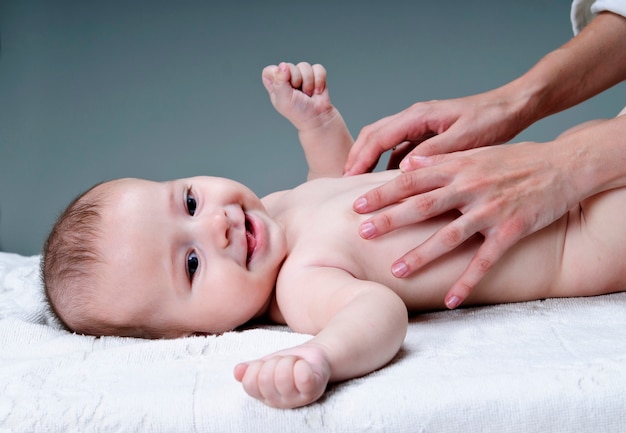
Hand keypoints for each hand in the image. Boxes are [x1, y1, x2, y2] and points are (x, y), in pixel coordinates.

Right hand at [234, 344, 330, 407]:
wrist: (314, 357)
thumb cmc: (288, 363)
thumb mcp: (266, 365)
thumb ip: (250, 369)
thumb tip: (237, 371)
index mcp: (265, 396)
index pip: (249, 384)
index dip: (256, 367)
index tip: (267, 363)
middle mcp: (280, 402)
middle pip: (264, 379)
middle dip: (274, 361)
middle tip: (284, 361)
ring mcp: (297, 399)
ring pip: (282, 376)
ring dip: (289, 361)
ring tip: (295, 363)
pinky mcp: (313, 391)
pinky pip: (303, 378)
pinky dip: (302, 366)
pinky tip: (304, 365)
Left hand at [262, 62, 333, 131]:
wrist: (318, 118)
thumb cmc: (299, 112)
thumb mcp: (284, 99)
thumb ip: (280, 82)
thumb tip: (283, 65)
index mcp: (275, 85)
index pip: (269, 70)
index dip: (277, 75)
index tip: (284, 85)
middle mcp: (287, 78)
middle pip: (289, 66)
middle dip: (297, 80)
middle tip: (298, 94)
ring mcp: (301, 75)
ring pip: (304, 66)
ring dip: (309, 82)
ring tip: (308, 94)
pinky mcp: (315, 74)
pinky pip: (318, 68)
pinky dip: (319, 80)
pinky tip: (317, 90)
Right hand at [343, 90, 529, 174]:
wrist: (513, 107)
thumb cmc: (492, 120)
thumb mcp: (464, 138)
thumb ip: (433, 152)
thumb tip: (402, 169)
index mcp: (419, 116)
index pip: (378, 137)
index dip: (361, 158)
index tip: (348, 180)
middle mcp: (415, 117)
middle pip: (373, 136)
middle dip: (357, 157)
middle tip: (345, 182)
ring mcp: (420, 125)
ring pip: (384, 141)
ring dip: (370, 160)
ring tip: (361, 184)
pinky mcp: (428, 134)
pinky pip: (400, 147)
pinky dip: (388, 162)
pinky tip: (389, 180)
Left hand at [353, 142, 576, 307]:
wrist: (564, 164)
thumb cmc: (515, 159)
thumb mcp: (476, 151)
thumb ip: (442, 159)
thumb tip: (409, 161)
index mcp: (458, 168)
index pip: (412, 180)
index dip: (383, 193)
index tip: (357, 206)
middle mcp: (470, 187)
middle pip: (423, 205)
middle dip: (390, 219)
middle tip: (363, 233)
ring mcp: (490, 209)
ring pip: (449, 235)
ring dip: (421, 255)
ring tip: (396, 271)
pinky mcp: (511, 229)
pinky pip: (485, 260)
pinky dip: (467, 281)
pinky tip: (450, 300)